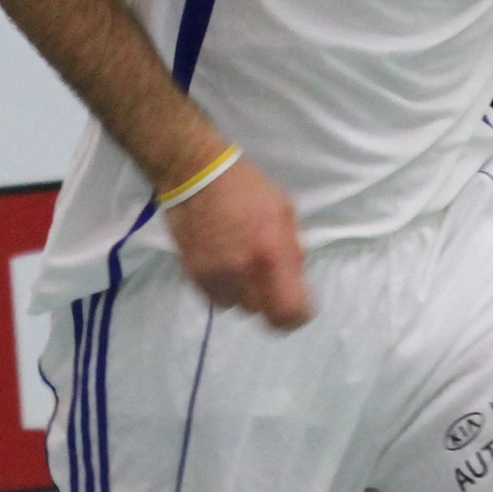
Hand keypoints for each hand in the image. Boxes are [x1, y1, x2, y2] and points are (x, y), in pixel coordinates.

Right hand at [162, 158, 311, 328]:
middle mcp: (243, 273)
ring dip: (245, 294)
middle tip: (268, 276)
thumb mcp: (284, 212)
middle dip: (270, 299)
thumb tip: (295, 281)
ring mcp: (216, 277)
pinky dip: (224, 288)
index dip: (297, 316)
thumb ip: (292, 251)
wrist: (194, 176)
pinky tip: (224, 264)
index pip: (288, 312)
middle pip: (263, 313)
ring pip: (239, 307)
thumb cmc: (245, 188)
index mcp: (271, 254)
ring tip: (242, 266)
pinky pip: (217, 298)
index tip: (298, 307)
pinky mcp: (194, 276)